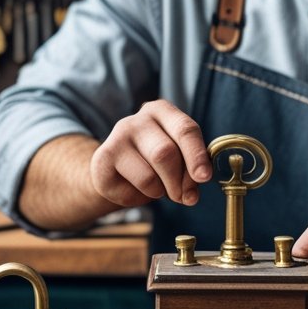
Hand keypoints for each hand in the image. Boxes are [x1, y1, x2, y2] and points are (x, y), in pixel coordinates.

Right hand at [89, 100, 212, 208]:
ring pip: (149, 176)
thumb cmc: (154, 160)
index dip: (196, 156)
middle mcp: (137, 119)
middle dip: (179, 182)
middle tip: (185, 197)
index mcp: (162, 111)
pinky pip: (131, 188)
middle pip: (165, 153)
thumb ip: (190, 169)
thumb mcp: (178, 157)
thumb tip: (191, 194)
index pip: (185, 129)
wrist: (116, 170)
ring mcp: (117, 137)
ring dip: (160, 192)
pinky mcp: (103, 159)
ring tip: (157, 188)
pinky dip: (141, 197)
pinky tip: (136, 188)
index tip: (204, 177)